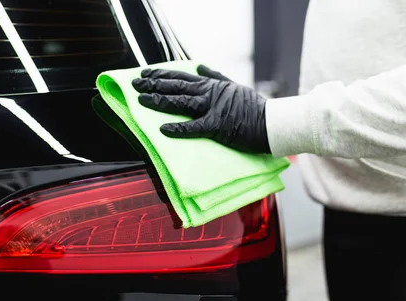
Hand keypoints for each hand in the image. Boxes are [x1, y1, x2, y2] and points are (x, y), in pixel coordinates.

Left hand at [132, 65, 269, 153]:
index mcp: (211, 84)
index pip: (181, 77)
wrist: (270, 123)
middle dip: (153, 85)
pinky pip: (194, 127)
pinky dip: (179, 128)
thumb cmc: (253, 107)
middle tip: (135, 83)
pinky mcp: (217, 126)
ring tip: (142, 99)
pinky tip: (164, 129)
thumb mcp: (233, 86)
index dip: (161, 74)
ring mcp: (213, 108)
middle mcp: (209, 93)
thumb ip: (215, 75)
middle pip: (176, 87)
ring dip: (159, 100)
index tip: (145, 73)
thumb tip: (199, 66)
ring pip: (181, 102)